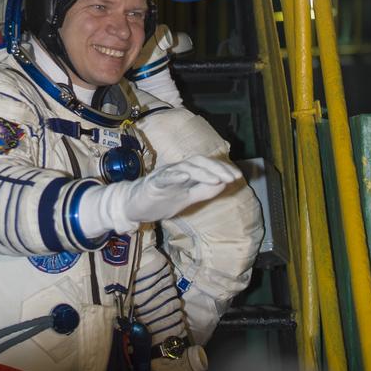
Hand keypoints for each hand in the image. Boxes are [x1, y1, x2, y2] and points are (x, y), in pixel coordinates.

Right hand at [80, 155, 241, 236]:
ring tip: (217, 178)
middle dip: (216, 168)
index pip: (206, 166)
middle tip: (232, 176)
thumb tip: (224, 183)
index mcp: (185, 174)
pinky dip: (175, 175)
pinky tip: (186, 176)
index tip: (237, 176)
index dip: (222, 168)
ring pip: (185, 168)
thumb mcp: (187, 197)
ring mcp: (164, 176)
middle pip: (198, 162)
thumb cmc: (160, 201)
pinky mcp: (153, 184)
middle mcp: (176, 170)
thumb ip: (203, 190)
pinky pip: (165, 177)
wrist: (133, 208)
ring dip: (202, 172)